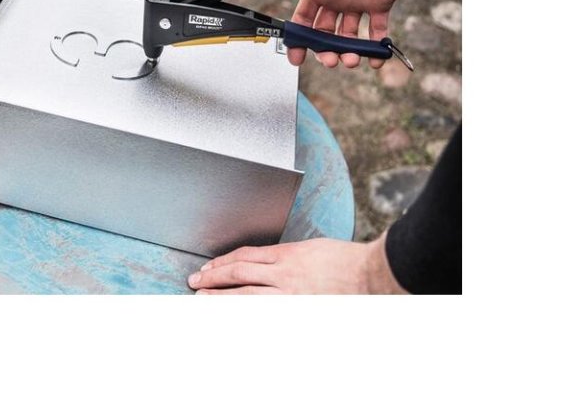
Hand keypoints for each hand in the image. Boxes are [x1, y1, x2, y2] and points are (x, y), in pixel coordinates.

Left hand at [187, 233, 405, 294]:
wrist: (371, 274)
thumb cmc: (348, 262)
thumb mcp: (313, 250)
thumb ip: (289, 258)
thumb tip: (268, 266)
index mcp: (287, 254)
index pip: (244, 257)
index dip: (223, 263)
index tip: (209, 268)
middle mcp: (284, 272)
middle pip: (238, 274)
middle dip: (213, 278)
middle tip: (194, 282)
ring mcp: (290, 293)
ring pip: (245, 295)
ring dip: (220, 298)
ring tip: (201, 300)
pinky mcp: (298, 307)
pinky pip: (264, 311)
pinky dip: (246, 314)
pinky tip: (232, 316)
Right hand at [289, 0, 460, 68]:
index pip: (303, 17)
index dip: (298, 38)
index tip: (295, 55)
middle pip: (325, 33)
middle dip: (324, 51)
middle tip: (331, 60)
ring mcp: (359, 1)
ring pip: (349, 36)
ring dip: (349, 52)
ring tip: (352, 60)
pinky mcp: (382, 2)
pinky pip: (378, 30)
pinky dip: (378, 46)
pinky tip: (377, 57)